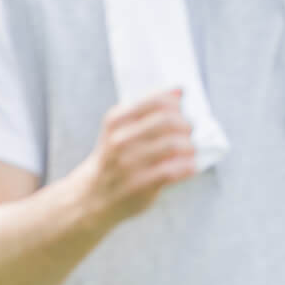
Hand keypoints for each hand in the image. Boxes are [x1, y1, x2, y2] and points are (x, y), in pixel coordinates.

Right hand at [80, 89, 196, 227]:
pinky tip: (189, 166)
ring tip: (190, 150)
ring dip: (190, 147)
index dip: (177, 104)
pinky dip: (188, 167)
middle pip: (168, 121)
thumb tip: (180, 90)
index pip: (156, 101)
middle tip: (188, 132)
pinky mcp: (140, 185)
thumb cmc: (115, 157)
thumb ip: (147, 111)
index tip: (182, 111)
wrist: (94, 194)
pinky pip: (173, 171)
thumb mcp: (119, 129)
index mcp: (115, 121)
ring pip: (174, 145)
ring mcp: (129, 163)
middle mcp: (119, 140)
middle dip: (186, 125)